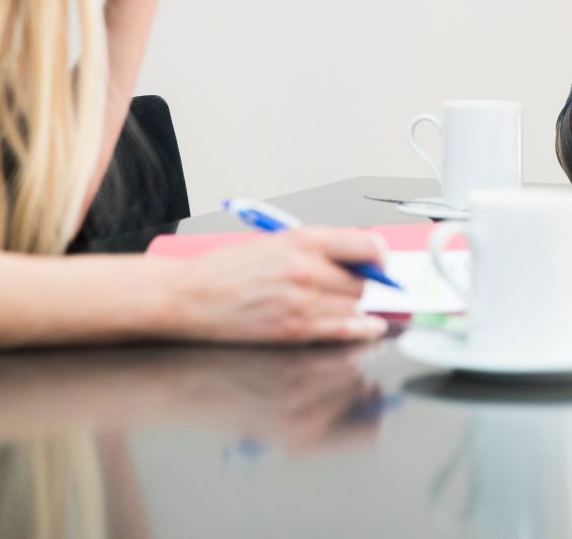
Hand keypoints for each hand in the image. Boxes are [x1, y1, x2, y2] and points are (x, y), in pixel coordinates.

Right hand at [171, 228, 389, 344]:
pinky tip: (369, 327)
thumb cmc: (225, 270)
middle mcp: (306, 269)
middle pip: (363, 282)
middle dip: (365, 286)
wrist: (189, 296)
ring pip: (355, 307)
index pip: (366, 245)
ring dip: (361, 309)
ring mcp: (301, 302)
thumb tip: (357, 258)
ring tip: (357, 308)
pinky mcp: (293, 331)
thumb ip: (316, 249)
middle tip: (361, 287)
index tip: (381, 262)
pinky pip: (342, 330)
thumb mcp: (275, 243)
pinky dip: (361, 330)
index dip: (380, 256)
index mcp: (302, 240)